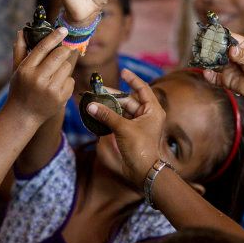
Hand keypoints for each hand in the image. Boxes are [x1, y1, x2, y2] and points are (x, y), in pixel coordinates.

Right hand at [6, 28, 74, 123]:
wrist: (23, 115)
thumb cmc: (20, 89)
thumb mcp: (16, 70)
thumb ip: (20, 50)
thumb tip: (22, 31)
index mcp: (26, 69)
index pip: (43, 48)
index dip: (54, 37)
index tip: (63, 29)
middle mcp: (38, 79)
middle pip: (59, 55)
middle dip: (64, 50)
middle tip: (63, 50)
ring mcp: (50, 90)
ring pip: (67, 67)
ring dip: (64, 67)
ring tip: (55, 74)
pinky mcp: (61, 98)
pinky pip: (71, 80)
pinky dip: (66, 81)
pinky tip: (57, 86)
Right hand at [86, 69, 163, 186]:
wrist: (143, 171)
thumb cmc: (140, 148)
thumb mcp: (123, 129)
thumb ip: (107, 116)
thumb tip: (91, 105)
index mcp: (153, 110)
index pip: (143, 89)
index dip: (132, 79)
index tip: (123, 71)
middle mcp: (147, 115)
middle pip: (128, 100)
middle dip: (113, 96)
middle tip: (98, 91)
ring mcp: (139, 124)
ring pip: (122, 110)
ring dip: (109, 107)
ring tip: (94, 102)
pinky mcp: (131, 133)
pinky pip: (119, 120)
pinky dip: (109, 117)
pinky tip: (98, 114)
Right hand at [201, 34, 243, 103]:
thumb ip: (242, 55)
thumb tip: (231, 50)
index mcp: (242, 46)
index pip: (228, 38)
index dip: (220, 35)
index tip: (211, 33)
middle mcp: (233, 55)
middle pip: (219, 49)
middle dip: (211, 47)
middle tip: (202, 44)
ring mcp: (228, 67)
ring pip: (215, 62)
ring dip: (208, 60)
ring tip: (202, 57)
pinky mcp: (226, 79)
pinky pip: (215, 77)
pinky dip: (209, 75)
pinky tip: (206, 72)